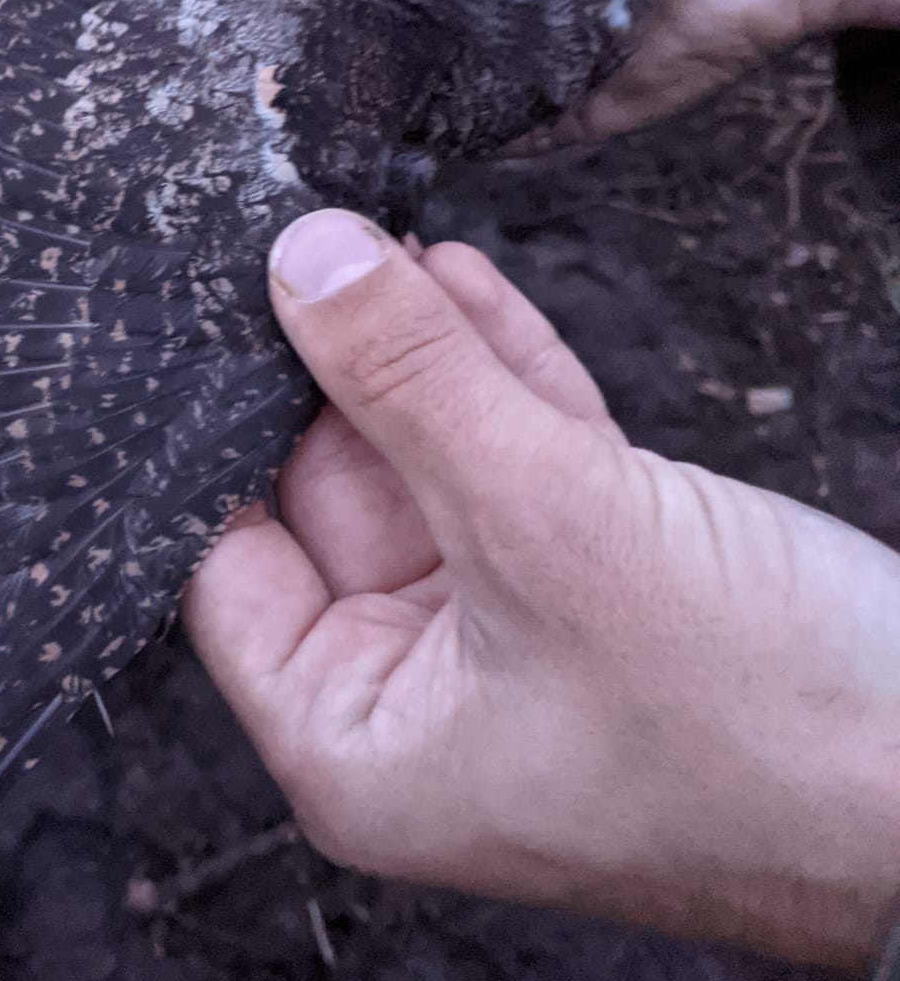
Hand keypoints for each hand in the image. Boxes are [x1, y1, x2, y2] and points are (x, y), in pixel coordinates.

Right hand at [136, 0, 899, 142]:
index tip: (94, 21)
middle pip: (277, 44)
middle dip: (211, 77)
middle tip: (124, 117)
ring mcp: (444, 59)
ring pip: (335, 114)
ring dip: (277, 138)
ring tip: (184, 173)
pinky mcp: (506, 123)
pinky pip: (419, 161)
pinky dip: (368, 176)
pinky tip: (293, 195)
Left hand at [183, 211, 899, 967]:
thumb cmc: (758, 725)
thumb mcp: (548, 524)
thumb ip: (414, 385)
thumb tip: (302, 259)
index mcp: (361, 743)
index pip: (236, 565)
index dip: (225, 430)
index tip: (220, 305)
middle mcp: (423, 706)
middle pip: (336, 502)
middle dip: (333, 372)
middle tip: (306, 242)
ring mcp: (519, 646)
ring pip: (438, 471)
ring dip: (421, 358)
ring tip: (379, 237)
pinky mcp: (610, 594)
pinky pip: (527, 472)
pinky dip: (505, 383)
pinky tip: (464, 284)